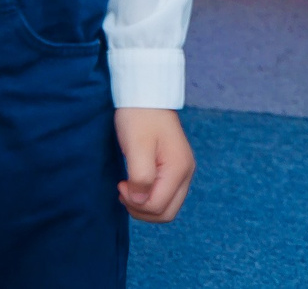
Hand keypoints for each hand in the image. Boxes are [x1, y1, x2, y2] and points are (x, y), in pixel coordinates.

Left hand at [115, 108, 192, 222]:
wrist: (146, 94)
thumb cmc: (139, 117)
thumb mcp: (137, 147)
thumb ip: (141, 178)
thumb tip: (141, 201)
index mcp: (179, 168)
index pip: (158, 207)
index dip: (136, 204)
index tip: (121, 185)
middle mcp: (186, 173)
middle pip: (166, 213)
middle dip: (141, 210)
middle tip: (123, 191)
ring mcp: (183, 171)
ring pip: (166, 207)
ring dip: (144, 205)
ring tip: (128, 188)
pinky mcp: (175, 168)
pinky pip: (165, 195)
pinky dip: (149, 197)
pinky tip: (136, 184)